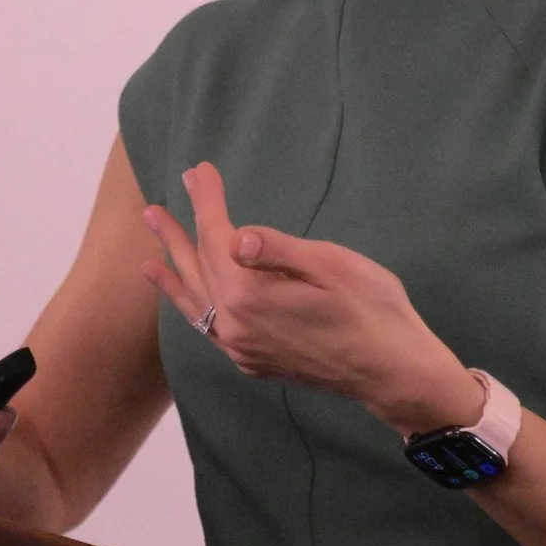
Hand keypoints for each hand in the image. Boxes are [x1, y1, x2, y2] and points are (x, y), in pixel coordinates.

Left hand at [139, 162, 483, 436]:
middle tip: (157, 203)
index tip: (200, 170)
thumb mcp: (333, 266)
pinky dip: (191, 306)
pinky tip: (185, 295)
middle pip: (200, 268)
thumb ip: (279, 250)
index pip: (218, 237)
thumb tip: (236, 236)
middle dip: (182, 230)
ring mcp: (241, 349)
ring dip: (174, 270)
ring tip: (151, 249)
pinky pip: (209, 327)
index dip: (208, 202)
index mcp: (250, 297)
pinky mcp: (252, 362)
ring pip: (196, 302)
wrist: (393, 374)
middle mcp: (235, 327)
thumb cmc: (373, 310)